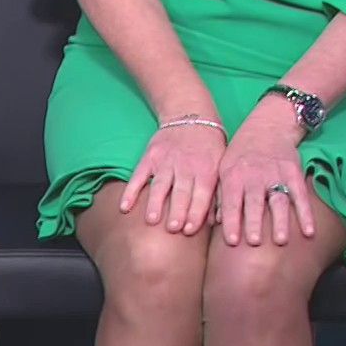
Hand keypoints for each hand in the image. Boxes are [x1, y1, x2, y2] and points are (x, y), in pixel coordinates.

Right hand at [119, 120, 225, 234]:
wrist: (190, 115)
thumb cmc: (209, 147)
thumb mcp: (220, 165)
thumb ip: (218, 193)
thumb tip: (216, 222)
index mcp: (206, 170)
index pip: (202, 194)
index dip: (196, 212)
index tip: (189, 230)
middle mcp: (186, 166)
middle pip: (182, 191)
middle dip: (177, 210)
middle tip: (172, 229)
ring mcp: (166, 161)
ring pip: (161, 184)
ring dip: (156, 202)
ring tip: (151, 220)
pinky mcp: (149, 157)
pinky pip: (138, 175)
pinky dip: (131, 191)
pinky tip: (124, 207)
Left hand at [217, 97, 315, 246]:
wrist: (268, 126)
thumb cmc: (240, 154)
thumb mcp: (223, 169)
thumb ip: (220, 196)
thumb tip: (215, 223)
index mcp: (234, 177)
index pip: (232, 202)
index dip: (232, 222)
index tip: (232, 241)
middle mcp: (255, 176)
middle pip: (255, 203)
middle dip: (254, 222)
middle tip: (254, 243)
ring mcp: (276, 174)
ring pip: (278, 200)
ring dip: (279, 221)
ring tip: (280, 240)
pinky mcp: (294, 173)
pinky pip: (301, 196)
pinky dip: (306, 213)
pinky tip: (309, 231)